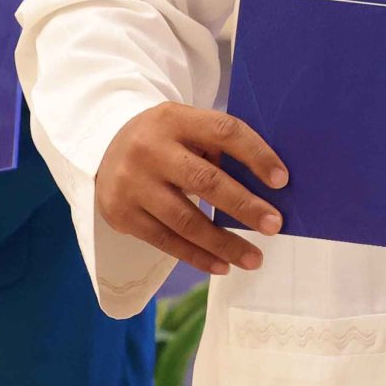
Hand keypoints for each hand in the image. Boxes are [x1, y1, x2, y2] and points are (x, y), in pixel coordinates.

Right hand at [96, 103, 286, 275]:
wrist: (103, 146)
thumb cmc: (164, 139)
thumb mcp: (186, 126)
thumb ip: (218, 146)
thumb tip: (267, 185)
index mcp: (174, 119)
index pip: (224, 132)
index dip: (256, 154)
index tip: (282, 180)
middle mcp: (150, 150)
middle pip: (205, 181)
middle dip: (244, 206)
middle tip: (274, 225)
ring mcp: (132, 184)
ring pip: (185, 220)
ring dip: (224, 243)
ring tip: (253, 258)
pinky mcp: (121, 214)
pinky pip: (165, 241)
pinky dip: (197, 256)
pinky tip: (222, 265)